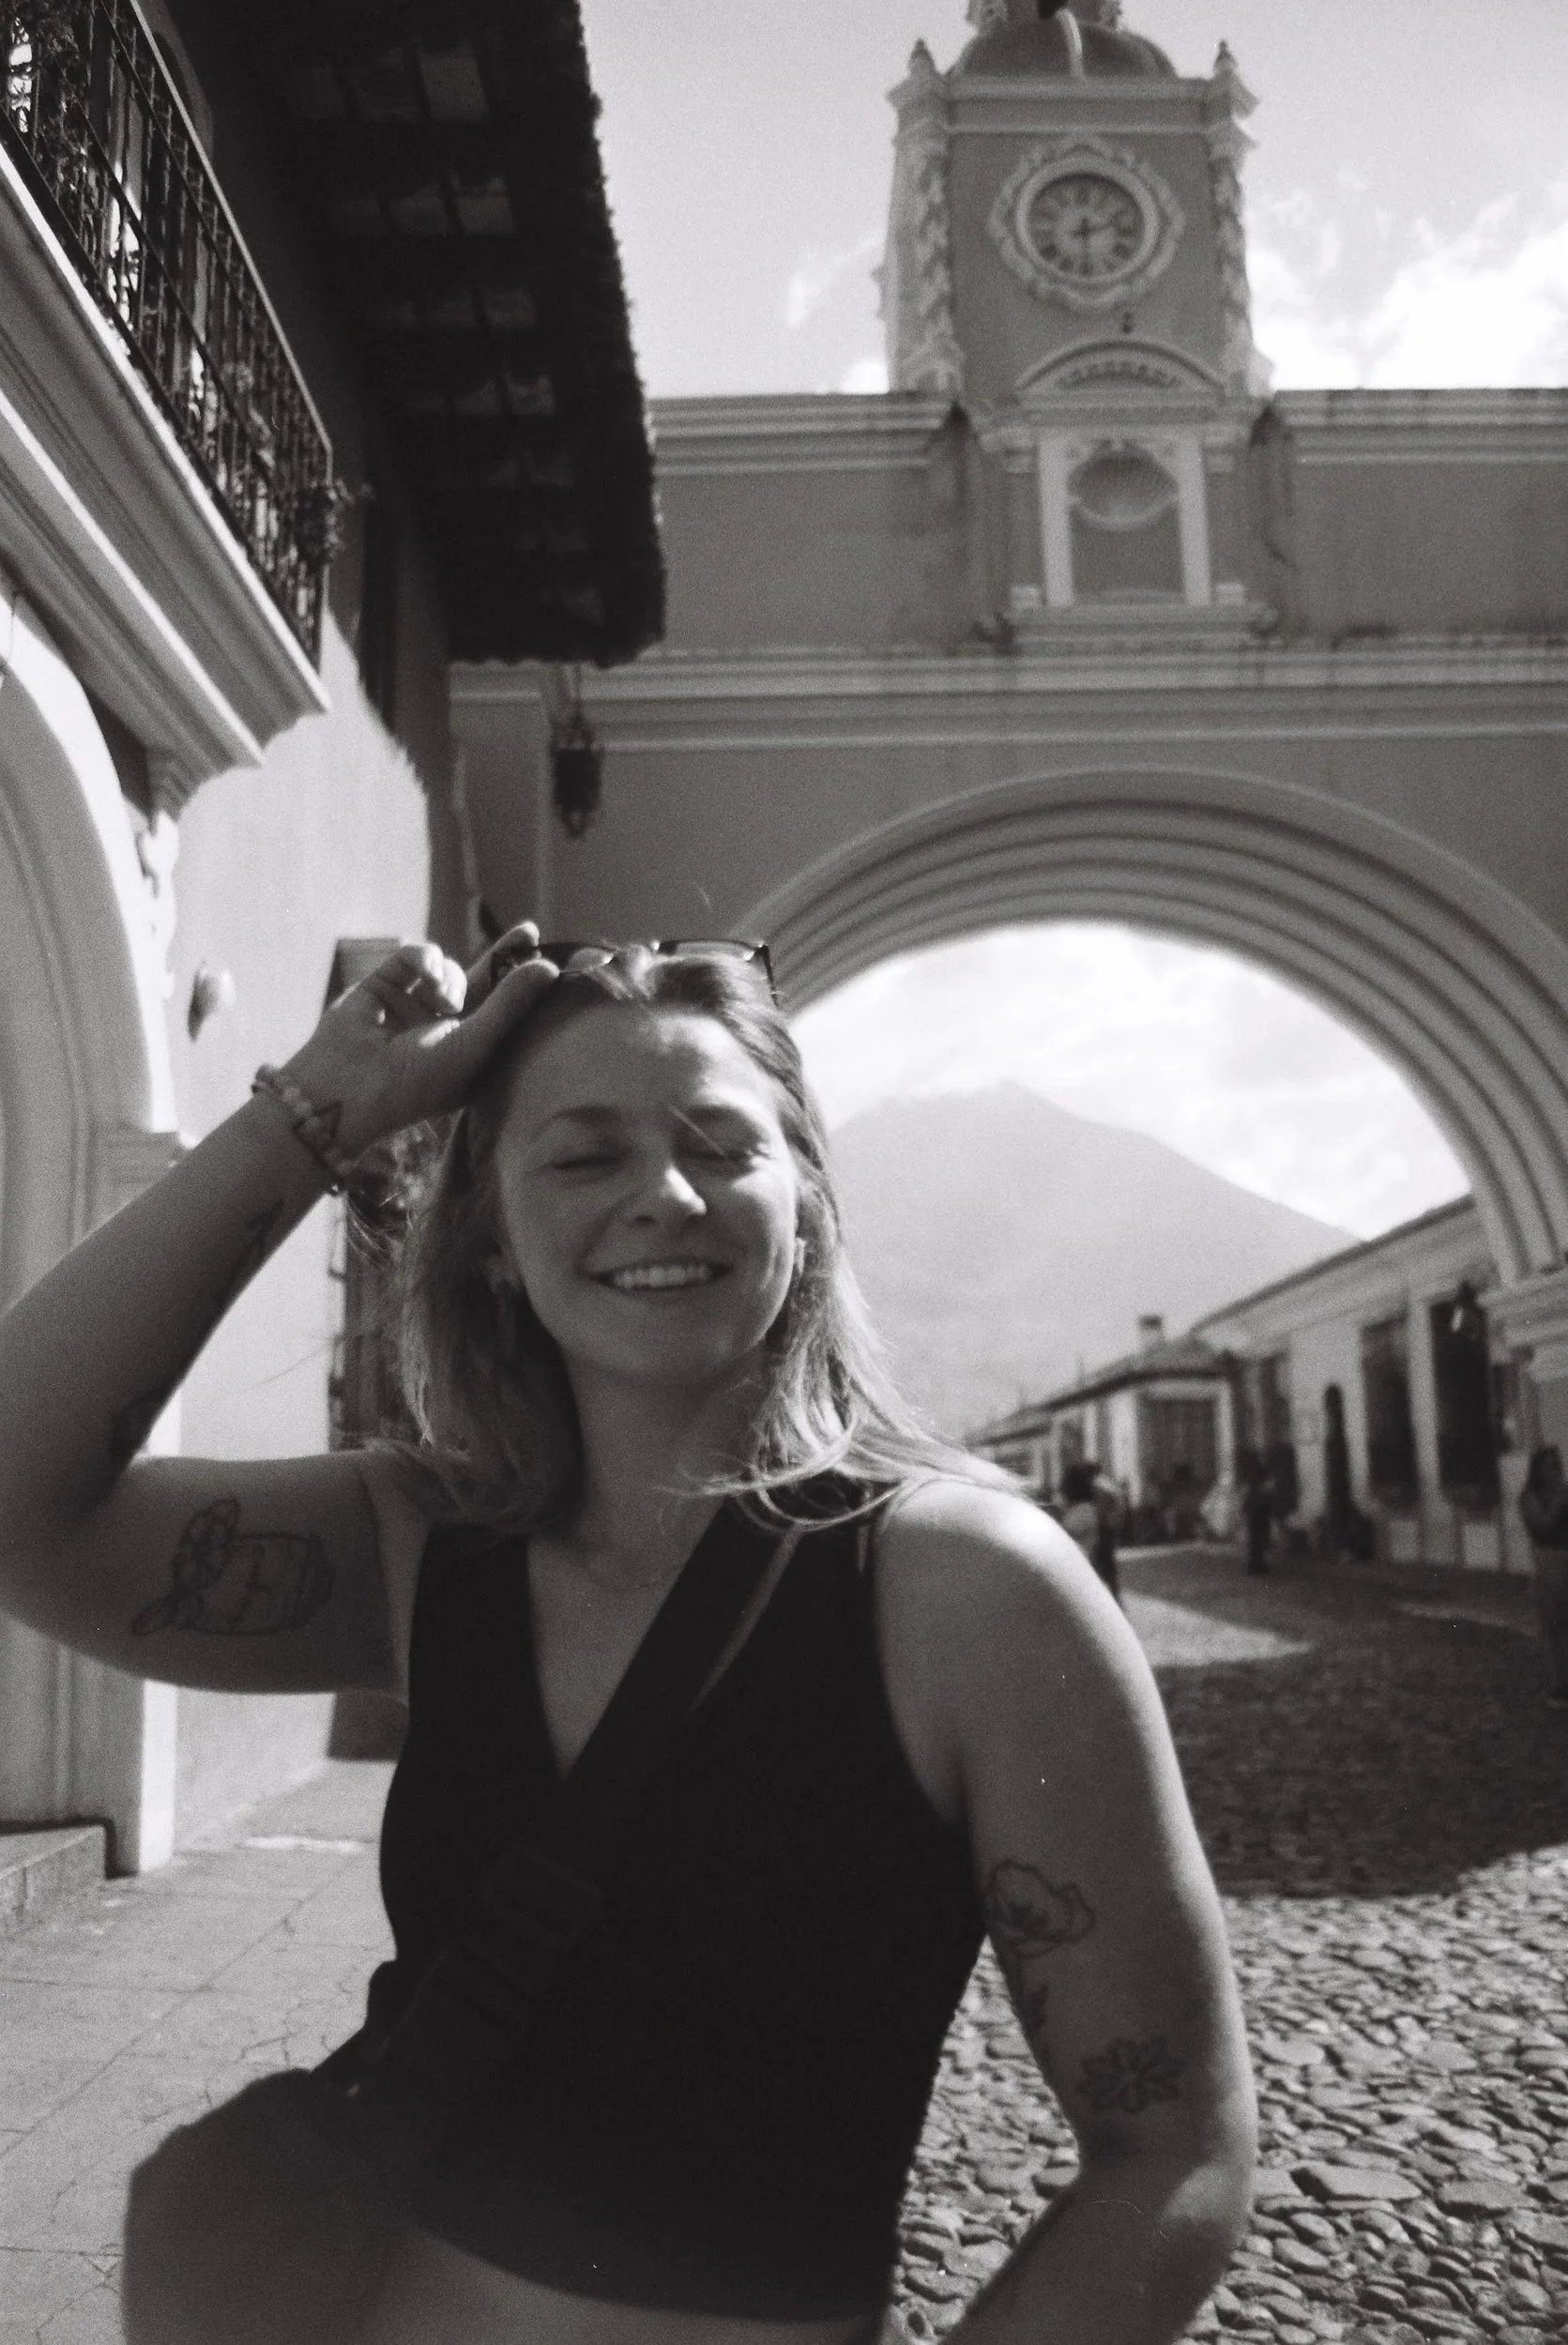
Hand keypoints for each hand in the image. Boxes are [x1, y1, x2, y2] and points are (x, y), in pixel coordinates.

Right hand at [280, 924, 557, 1157]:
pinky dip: (425, 960)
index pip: (501, 1010)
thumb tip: (549, 968)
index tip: (546, 956)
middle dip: (502, 957)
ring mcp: (411, 1006)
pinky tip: (425, 980)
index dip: (521, 983)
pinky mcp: (384, 984)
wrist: (348, 1086)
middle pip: (480, 981)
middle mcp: (440, 1028)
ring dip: (451, 975)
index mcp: (466, 1050)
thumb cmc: (419, 1080)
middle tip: (528, 932)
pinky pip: (417, 956)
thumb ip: (510, 1003)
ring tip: (442, 1001)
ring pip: (449, 967)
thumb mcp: (474, 1043)